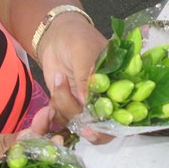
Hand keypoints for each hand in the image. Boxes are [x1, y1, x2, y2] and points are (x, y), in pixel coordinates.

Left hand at [36, 13, 110, 142]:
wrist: (54, 36)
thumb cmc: (76, 38)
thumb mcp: (84, 51)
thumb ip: (85, 76)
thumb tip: (86, 101)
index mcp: (117, 86)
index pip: (121, 114)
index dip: (110, 127)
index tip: (93, 130)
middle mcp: (103, 99)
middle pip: (100, 127)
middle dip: (89, 130)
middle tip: (80, 128)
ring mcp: (83, 103)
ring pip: (75, 121)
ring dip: (63, 105)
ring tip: (59, 78)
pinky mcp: (65, 104)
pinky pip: (59, 118)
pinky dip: (50, 114)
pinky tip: (47, 101)